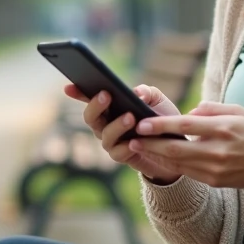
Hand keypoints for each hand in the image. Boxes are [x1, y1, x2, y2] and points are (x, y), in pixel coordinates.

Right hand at [65, 84, 181, 183]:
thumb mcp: (157, 100)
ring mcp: (111, 141)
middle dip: (95, 105)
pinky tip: (134, 142)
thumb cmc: (162, 118)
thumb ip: (146, 92)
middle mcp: (104, 124)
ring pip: (105, 135)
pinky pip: (118, 153)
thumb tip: (136, 94)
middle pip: (90, 116)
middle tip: (106, 95)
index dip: (77, 93)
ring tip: (130, 117)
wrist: (175, 146)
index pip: (89, 98)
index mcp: (109, 107)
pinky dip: (126, 147)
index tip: (68, 87)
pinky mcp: (122, 156)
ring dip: (116, 125)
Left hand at [128, 101, 243, 188]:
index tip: (142, 123)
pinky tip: (156, 157)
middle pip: (176, 148)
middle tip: (132, 138)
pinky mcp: (214, 181)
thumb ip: (212, 109)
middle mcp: (218, 150)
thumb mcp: (238, 111)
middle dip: (150, 144)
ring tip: (138, 147)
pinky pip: (186, 172)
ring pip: (177, 162)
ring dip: (155, 155)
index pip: (185, 126)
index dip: (161, 125)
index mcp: (223, 128)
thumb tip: (189, 112)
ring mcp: (215, 168)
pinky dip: (169, 164)